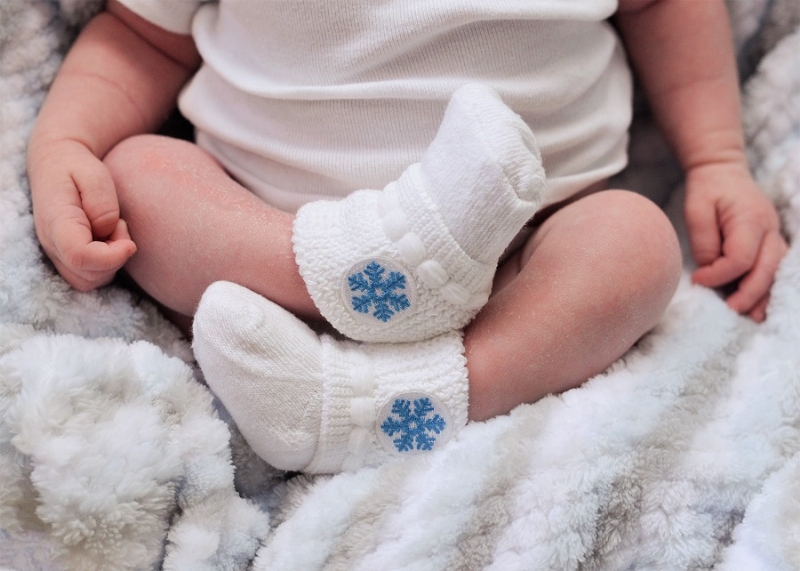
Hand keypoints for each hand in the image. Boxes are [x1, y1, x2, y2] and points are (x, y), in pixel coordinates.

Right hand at [29, 140, 136, 290]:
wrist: (56, 163)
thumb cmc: (77, 166)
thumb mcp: (94, 173)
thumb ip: (102, 204)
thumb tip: (108, 231)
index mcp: (56, 221)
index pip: (80, 255)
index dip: (111, 257)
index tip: (130, 243)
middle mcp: (51, 243)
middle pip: (87, 275)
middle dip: (115, 258)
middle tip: (119, 226)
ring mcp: (57, 254)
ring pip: (89, 281)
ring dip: (111, 263)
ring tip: (113, 230)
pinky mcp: (67, 258)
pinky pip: (90, 276)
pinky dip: (106, 265)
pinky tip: (108, 239)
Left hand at [685, 161, 787, 321]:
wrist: (723, 172)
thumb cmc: (708, 191)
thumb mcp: (696, 211)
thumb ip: (704, 242)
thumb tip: (710, 271)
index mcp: (751, 219)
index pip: (741, 258)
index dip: (720, 275)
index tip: (697, 280)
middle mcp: (770, 229)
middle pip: (767, 269)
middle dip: (749, 293)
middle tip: (730, 310)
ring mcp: (775, 236)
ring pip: (777, 272)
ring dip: (765, 296)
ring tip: (752, 318)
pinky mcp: (772, 242)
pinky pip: (776, 269)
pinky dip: (769, 287)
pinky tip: (760, 305)